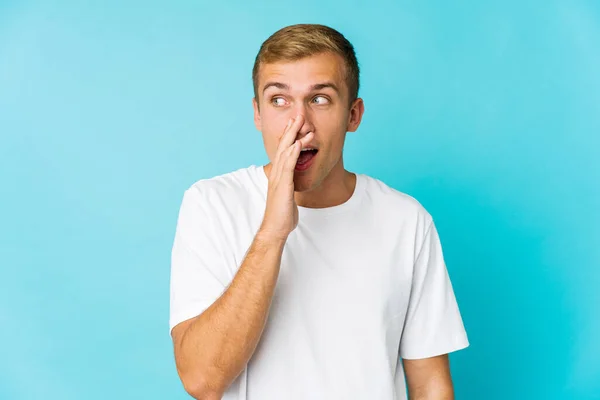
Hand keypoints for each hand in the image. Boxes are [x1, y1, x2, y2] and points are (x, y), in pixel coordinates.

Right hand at [259, 115, 313, 241]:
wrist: (275, 229)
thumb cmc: (282, 215)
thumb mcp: (287, 197)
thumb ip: (290, 188)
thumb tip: (294, 185)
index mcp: (278, 175)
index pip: (283, 151)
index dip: (288, 137)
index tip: (294, 124)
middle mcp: (277, 173)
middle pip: (283, 146)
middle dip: (290, 130)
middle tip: (297, 115)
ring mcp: (279, 178)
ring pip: (285, 152)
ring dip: (293, 136)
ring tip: (300, 123)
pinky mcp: (283, 185)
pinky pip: (288, 166)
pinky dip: (292, 153)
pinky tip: (298, 143)